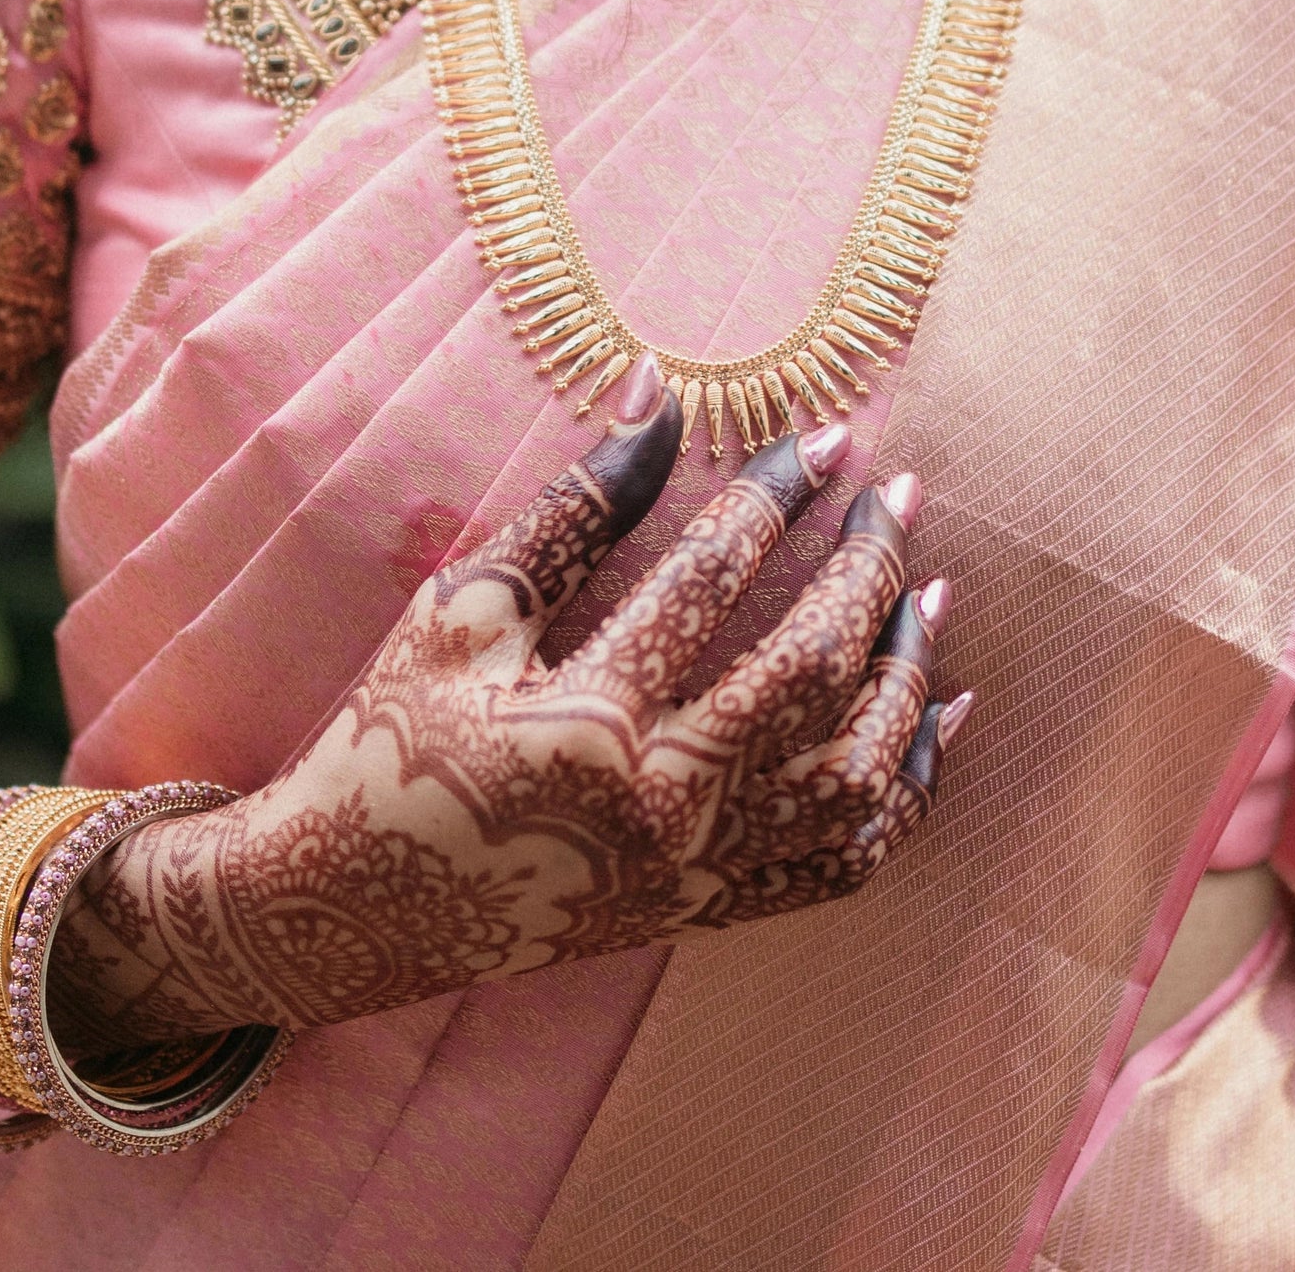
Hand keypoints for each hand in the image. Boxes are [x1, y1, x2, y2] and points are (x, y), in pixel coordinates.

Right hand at [53, 367, 964, 1049]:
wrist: (355, 911)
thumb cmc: (394, 740)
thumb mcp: (463, 612)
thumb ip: (573, 506)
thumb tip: (657, 384)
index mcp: (587, 726)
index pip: (714, 581)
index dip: (777, 494)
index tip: (825, 438)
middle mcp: (660, 809)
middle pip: (814, 672)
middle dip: (866, 566)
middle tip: (894, 494)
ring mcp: (694, 873)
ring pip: (856, 775)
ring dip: (907, 676)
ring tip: (926, 591)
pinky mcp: (707, 911)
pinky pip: (844, 862)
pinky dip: (907, 790)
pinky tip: (939, 717)